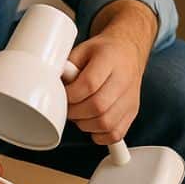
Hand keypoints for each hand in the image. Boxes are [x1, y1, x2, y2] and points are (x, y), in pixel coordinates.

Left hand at [64, 0, 156, 144]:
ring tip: (79, 114)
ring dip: (85, 124)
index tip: (63, 94)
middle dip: (75, 112)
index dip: (71, 94)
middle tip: (69, 106)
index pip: (90, 83)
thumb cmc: (104, 51)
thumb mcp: (83, 49)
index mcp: (110, 59)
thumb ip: (68, 65)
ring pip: (106, 123)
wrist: (128, 51)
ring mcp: (130, 98)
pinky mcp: (133, 112)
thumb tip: (51, 83)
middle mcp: (124, 80)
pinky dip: (100, 135)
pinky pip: (116, 134)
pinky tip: (92, 124)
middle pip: (98, 106)